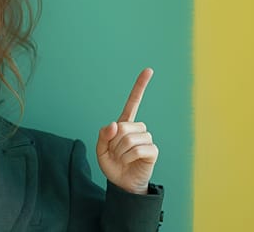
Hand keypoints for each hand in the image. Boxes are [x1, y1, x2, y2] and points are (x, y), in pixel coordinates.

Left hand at [96, 68, 158, 194]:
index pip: (133, 102)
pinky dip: (129, 157)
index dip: (140, 86)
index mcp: (125, 125)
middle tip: (115, 154)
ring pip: (129, 139)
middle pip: (124, 127)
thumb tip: (115, 125)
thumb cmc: (113, 165)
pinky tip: (130, 161)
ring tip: (122, 159)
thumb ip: (103, 136)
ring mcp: (147, 139)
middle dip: (114, 143)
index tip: (149, 70)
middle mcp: (138, 129)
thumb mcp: (101, 151)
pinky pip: (138, 149)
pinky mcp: (153, 150)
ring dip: (120, 151)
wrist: (122, 184)